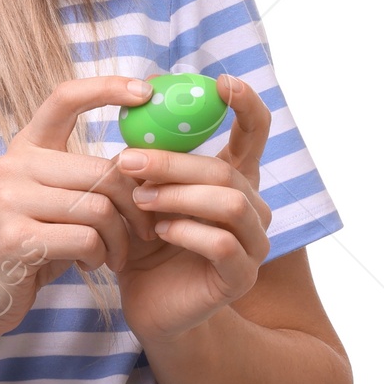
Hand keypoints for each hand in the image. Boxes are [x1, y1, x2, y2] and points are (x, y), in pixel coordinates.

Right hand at [0, 76, 158, 345]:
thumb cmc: (31, 244)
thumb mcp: (53, 201)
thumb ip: (85, 177)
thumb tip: (147, 157)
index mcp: (25, 147)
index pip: (64, 98)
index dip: (106, 87)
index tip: (144, 91)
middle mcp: (13, 165)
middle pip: (102, 170)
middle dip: (135, 205)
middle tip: (145, 230)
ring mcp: (10, 199)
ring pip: (99, 207)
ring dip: (119, 239)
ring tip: (113, 254)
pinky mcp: (15, 237)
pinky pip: (86, 239)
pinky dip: (100, 256)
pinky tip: (91, 264)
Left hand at [111, 76, 274, 343]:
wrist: (147, 302)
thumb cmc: (144, 239)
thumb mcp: (143, 187)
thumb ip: (151, 151)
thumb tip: (143, 96)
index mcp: (232, 178)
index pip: (255, 132)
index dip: (246, 104)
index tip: (222, 81)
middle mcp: (252, 207)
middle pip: (225, 170)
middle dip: (174, 162)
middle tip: (128, 160)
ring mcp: (253, 244)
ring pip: (230, 203)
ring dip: (178, 195)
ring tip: (139, 200)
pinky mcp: (240, 277)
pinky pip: (223, 244)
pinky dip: (187, 231)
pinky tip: (158, 232)